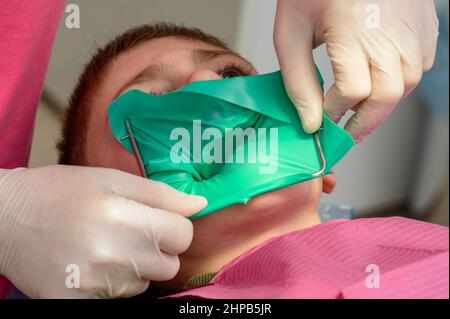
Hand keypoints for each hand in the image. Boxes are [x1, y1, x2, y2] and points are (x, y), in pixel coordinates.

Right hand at [0, 165, 205, 297]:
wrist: (5, 219)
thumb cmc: (59, 191)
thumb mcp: (110, 179)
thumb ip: (160, 194)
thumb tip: (199, 205)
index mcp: (121, 216)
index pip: (182, 235)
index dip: (174, 226)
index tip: (158, 220)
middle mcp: (111, 255)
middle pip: (169, 263)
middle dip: (158, 247)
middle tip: (131, 231)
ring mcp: (94, 284)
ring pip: (146, 282)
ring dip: (136, 266)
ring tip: (107, 245)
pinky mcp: (78, 302)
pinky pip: (119, 297)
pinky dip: (114, 282)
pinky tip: (92, 263)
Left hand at [274, 0, 437, 141]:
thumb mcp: (290, 34)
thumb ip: (298, 81)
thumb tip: (311, 121)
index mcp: (353, 28)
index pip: (351, 91)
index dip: (335, 114)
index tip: (322, 123)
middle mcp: (389, 29)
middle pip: (386, 95)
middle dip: (364, 123)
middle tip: (346, 134)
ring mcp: (411, 26)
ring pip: (407, 84)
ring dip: (382, 104)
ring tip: (359, 111)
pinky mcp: (423, 24)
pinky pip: (420, 65)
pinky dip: (400, 82)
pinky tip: (379, 81)